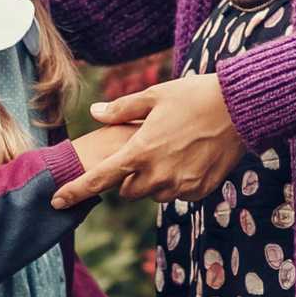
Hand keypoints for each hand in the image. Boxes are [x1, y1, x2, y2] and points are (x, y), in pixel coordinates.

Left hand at [52, 74, 246, 208]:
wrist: (240, 109)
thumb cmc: (193, 96)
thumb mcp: (155, 96)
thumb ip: (122, 109)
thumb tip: (96, 113)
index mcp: (140, 151)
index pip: (99, 179)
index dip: (74, 191)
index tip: (56, 201)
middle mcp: (157, 174)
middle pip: (126, 192)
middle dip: (126, 179)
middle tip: (140, 154)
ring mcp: (180, 185)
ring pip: (153, 194)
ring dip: (152, 181)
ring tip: (169, 152)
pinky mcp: (199, 190)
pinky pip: (177, 193)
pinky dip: (176, 181)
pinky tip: (188, 158)